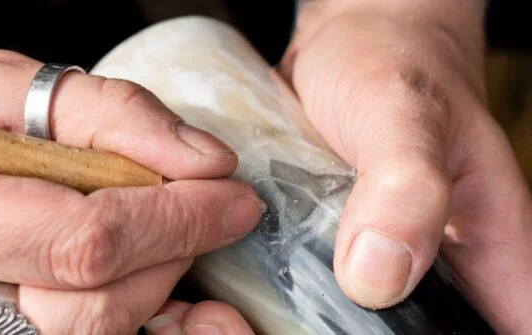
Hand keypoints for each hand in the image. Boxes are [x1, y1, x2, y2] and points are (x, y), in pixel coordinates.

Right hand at [0, 50, 263, 333]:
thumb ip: (99, 112)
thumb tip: (201, 158)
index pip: (89, 239)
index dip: (179, 221)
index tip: (232, 198)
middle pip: (95, 306)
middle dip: (172, 256)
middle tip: (201, 211)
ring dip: (153, 290)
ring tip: (170, 238)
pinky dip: (129, 321)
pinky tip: (159, 294)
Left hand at [278, 0, 531, 332]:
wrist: (348, 41)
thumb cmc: (394, 63)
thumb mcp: (404, 116)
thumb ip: (406, 189)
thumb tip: (378, 276)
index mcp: (493, 251)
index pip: (504, 332)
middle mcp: (442, 266)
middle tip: (303, 330)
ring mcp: (388, 260)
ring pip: (365, 324)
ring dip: (322, 324)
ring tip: (268, 320)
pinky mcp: (342, 247)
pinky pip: (321, 291)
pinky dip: (295, 296)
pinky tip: (263, 290)